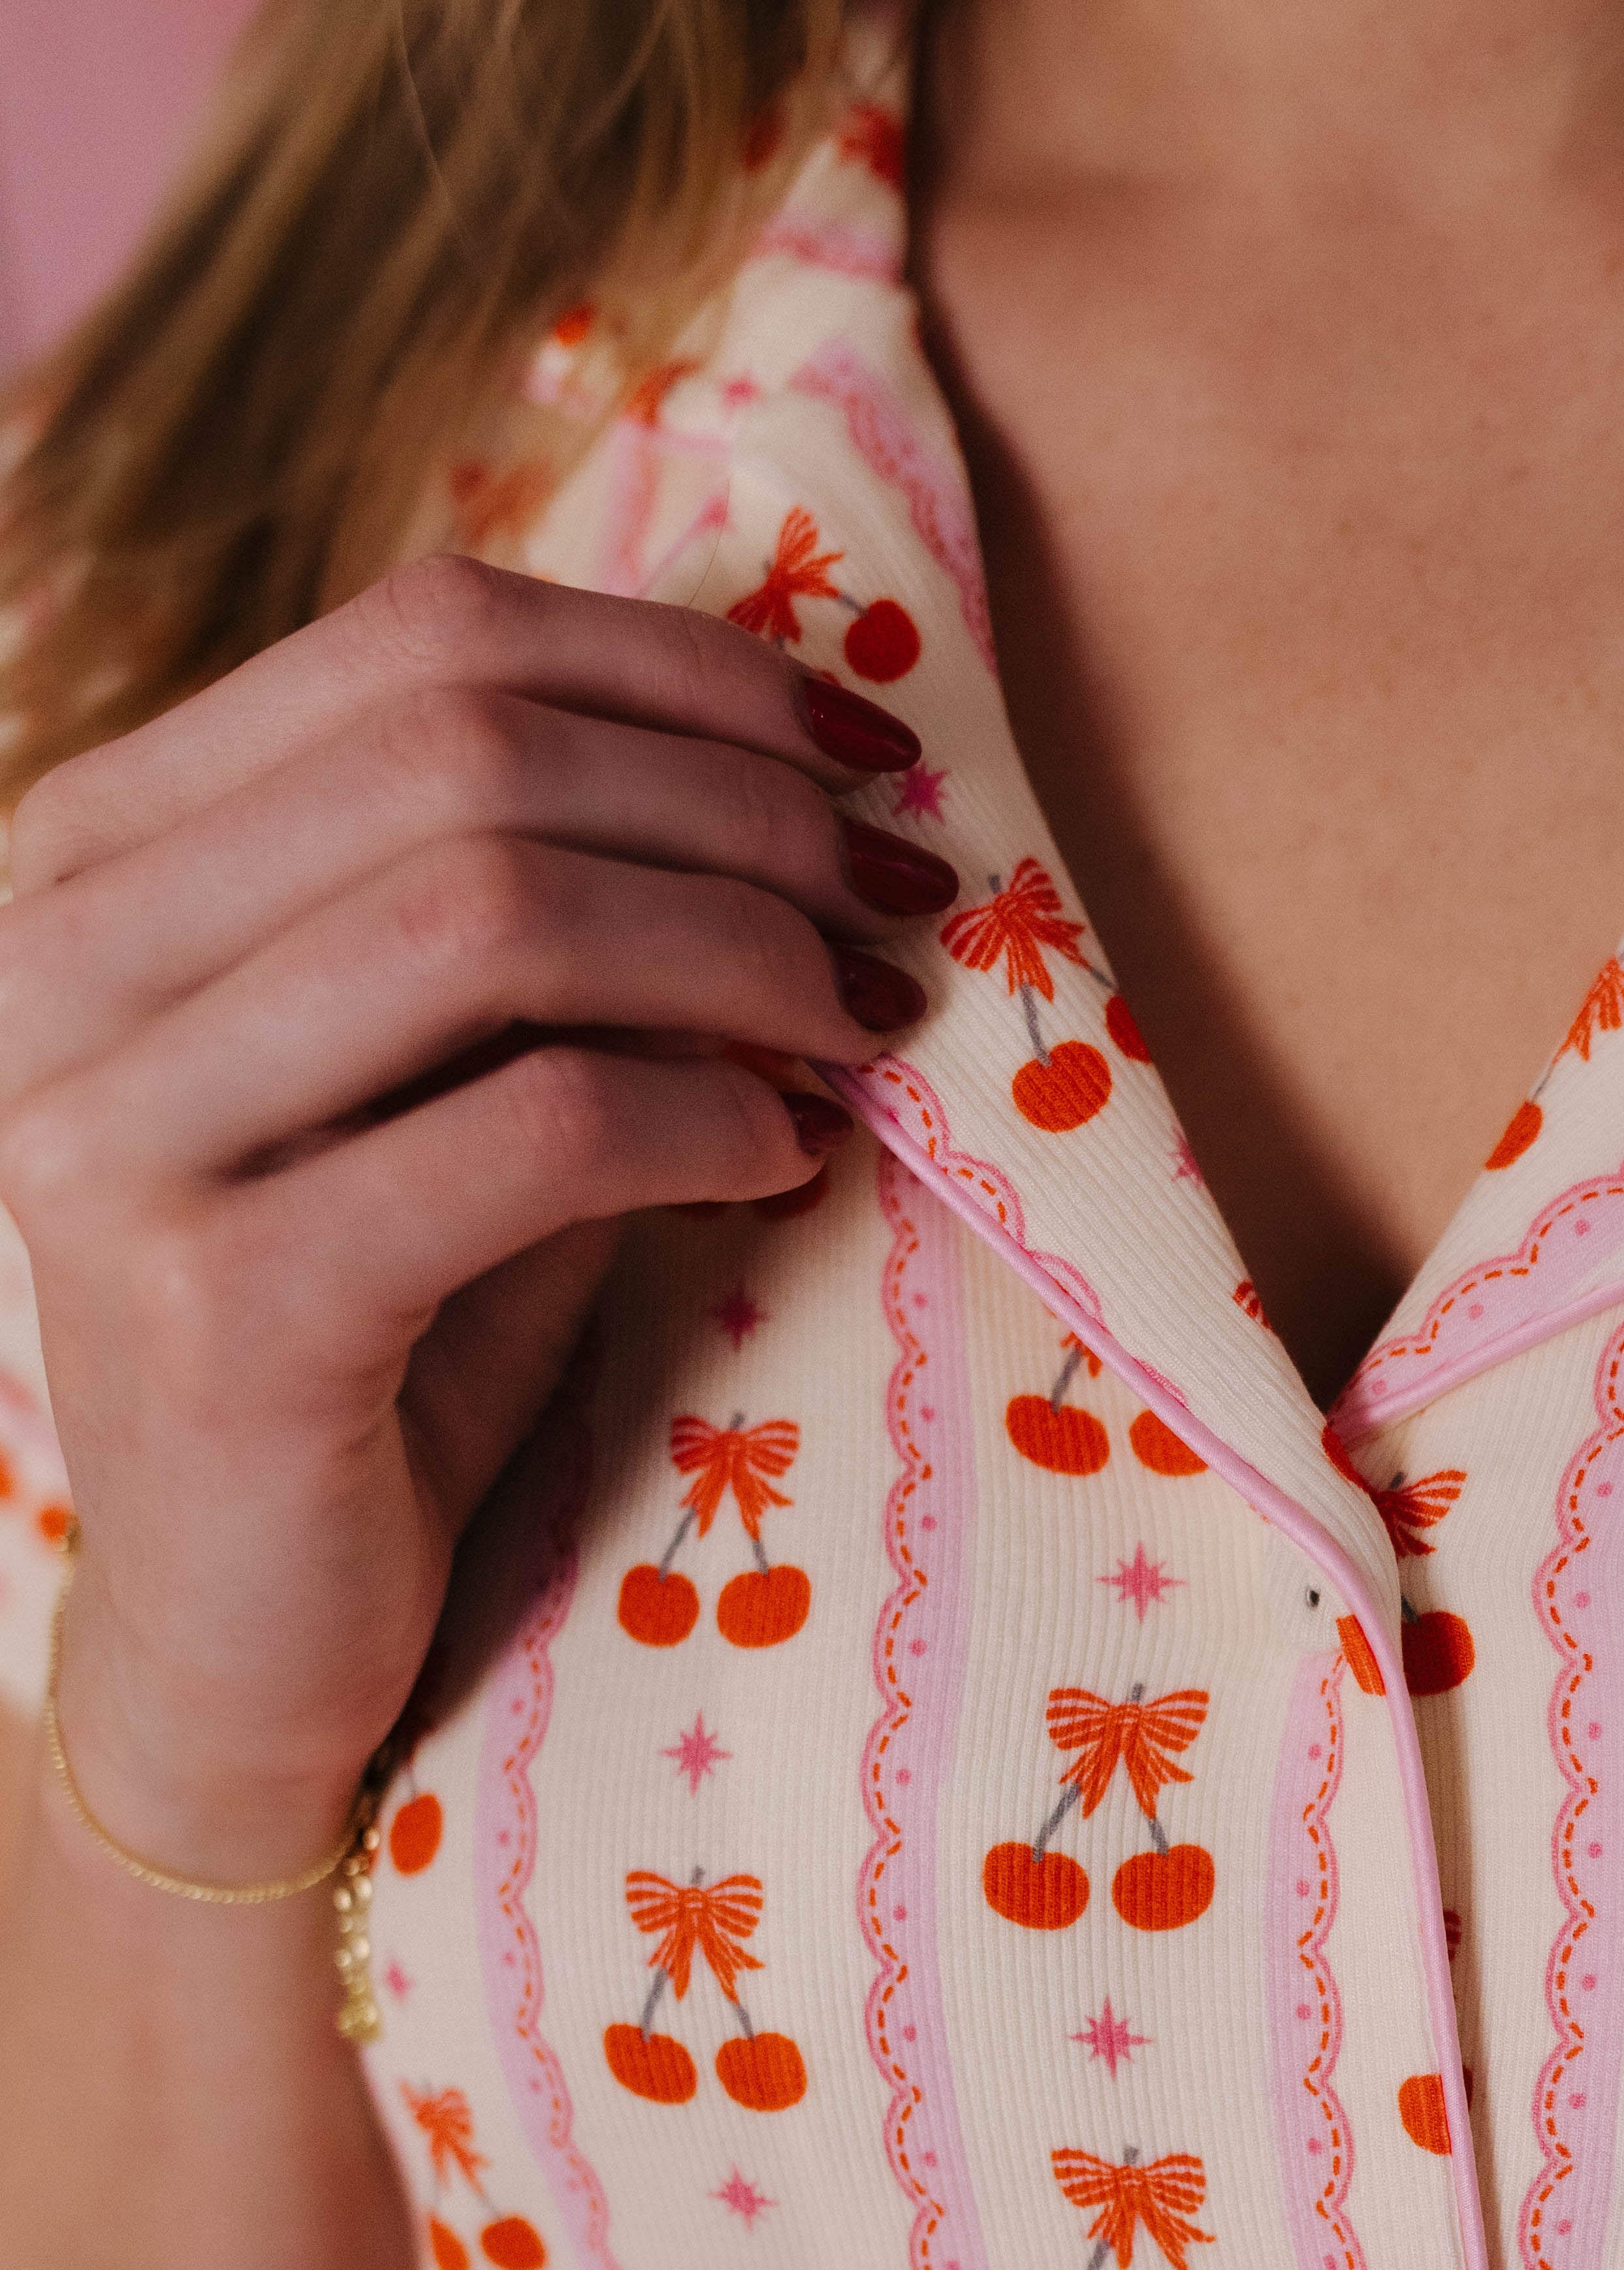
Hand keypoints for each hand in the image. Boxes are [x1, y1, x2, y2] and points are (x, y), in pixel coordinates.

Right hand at [0, 555, 948, 1873]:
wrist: (246, 1632)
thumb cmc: (380, 1330)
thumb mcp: (457, 1071)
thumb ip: (560, 908)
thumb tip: (806, 763)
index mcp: (102, 854)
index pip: (418, 637)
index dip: (678, 667)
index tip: (857, 743)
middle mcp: (61, 962)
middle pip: (469, 754)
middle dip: (738, 809)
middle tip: (894, 893)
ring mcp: (111, 1133)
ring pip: (497, 915)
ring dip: (740, 949)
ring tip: (861, 1021)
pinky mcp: (221, 1304)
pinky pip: (530, 1128)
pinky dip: (703, 1116)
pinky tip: (782, 1154)